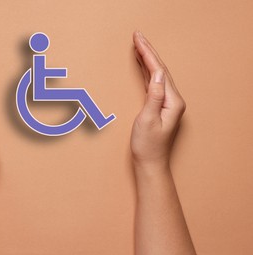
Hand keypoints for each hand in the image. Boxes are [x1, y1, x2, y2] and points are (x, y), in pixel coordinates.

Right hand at [130, 31, 185, 168]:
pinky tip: (141, 65)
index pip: (159, 71)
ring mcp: (167, 102)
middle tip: (137, 36)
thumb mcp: (148, 120)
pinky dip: (146, 72)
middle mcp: (173, 100)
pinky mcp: (159, 106)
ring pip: (157, 74)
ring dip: (147, 59)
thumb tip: (158, 74)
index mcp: (172, 102)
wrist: (150, 162)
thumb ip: (154, 96)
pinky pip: (153, 83)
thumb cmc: (148, 145)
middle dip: (147, 51)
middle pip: (160, 69)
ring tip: (138, 46)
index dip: (148, 54)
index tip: (138, 40)